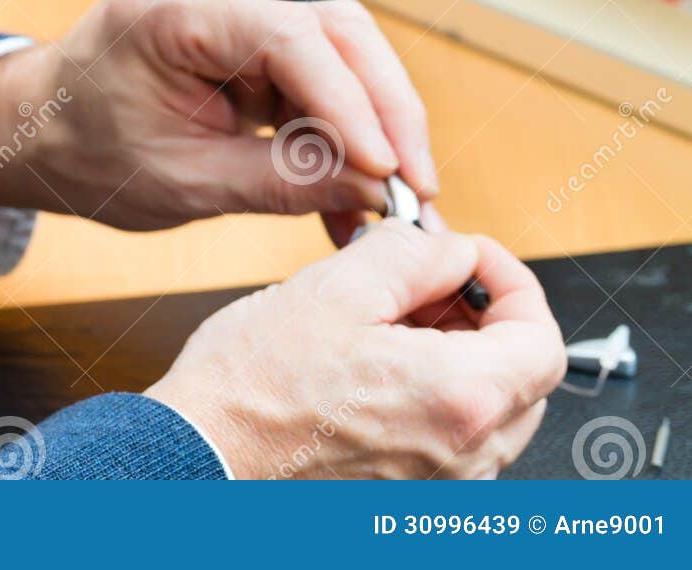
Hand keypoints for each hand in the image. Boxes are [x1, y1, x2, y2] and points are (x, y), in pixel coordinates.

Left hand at [0, 0, 436, 231]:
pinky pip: (317, 61)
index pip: (288, 36)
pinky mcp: (251, 15)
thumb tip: (372, 190)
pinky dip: (342, 121)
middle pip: (331, 24)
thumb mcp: (182, 184)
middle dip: (384, 108)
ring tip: (395, 198)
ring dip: (373, 119)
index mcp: (174, 2)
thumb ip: (280, 182)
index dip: (350, 104)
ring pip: (338, 41)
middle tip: (417, 186)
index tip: (389, 170)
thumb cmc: (90, 151)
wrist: (43, 128)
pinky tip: (358, 184)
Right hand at [146, 220, 566, 478]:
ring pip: (491, 408)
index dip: (513, 280)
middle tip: (431, 277)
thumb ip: (418, 255)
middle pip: (526, 376)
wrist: (202, 458)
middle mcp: (463, 457)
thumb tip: (452, 248)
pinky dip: (435, 389)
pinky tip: (377, 358)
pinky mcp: (404, 497)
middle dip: (487, 311)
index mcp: (461, 399)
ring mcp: (436, 486)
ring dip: (461, 349)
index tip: (469, 255)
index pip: (544, 339)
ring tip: (394, 313)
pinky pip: (452, 438)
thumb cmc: (255, 386)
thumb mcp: (341, 284)